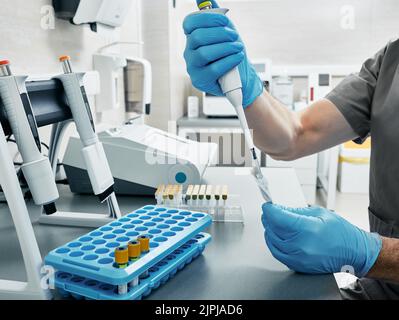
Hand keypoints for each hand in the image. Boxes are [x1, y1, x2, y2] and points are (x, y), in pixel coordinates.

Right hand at [183, 0, 263, 107]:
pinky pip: (213, 69)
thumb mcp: (225, 32)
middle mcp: (189, 52)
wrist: (241, 79)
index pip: (190, 23)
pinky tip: (237, 57)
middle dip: (220, 34)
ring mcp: (193, 67)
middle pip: (198, 37)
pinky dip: (229, 61)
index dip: (208, 18)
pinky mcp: (200, 80)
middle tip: (234, 36)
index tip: (225, 20)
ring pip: (204, 53)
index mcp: (193, 38)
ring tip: (238, 48)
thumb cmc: (231, 55)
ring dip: (226, 48)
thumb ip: (214, 15)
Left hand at [261, 203, 381, 276]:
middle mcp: (301, 245)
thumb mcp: (320, 213)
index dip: (269, 210)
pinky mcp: (299, 266)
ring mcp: (299, 258)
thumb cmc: (342, 233)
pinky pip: (279, 254)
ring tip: (270, 224)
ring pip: (272, 243)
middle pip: (272, 230)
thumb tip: (281, 209)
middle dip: (268, 219)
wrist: (355, 253)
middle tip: (268, 213)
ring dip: (269, 232)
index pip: (277, 218)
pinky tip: (276, 237)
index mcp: (307, 229)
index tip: (267, 206)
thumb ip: (297, 211)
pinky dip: (274, 244)